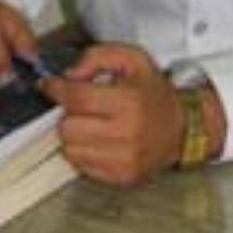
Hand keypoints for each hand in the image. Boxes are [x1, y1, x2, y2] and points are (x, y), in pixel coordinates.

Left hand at [42, 44, 187, 186]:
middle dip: (69, 113)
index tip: (50, 86)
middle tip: (82, 106)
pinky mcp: (122, 177)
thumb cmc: (154, 93)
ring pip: (70, 149)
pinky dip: (83, 152)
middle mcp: (127, 133)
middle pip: (68, 127)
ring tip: (91, 124)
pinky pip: (81, 167)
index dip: (57, 90)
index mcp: (129, 101)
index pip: (77, 98)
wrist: (181, 128)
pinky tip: (97, 140)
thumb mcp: (132, 59)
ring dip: (74, 134)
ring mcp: (124, 159)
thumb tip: (70, 75)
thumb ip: (98, 56)